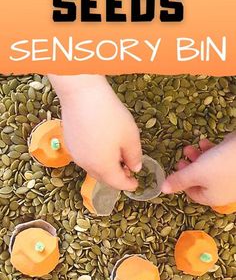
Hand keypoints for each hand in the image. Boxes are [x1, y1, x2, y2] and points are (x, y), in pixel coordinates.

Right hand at [49, 75, 141, 190]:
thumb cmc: (110, 115)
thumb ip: (134, 156)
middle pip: (103, 178)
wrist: (81, 94)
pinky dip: (95, 156)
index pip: (118, 183)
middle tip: (128, 169)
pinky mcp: (69, 142)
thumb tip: (135, 168)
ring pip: (93, 167)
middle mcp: (86, 165)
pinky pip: (85, 156)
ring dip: (105, 166)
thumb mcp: (130, 136)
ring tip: (116, 155)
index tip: (137, 184)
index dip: (129, 185)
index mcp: (103, 167)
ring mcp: (75, 154)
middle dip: (116, 177)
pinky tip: (101, 144)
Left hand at [161, 134, 235, 205]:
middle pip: (201, 179)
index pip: (192, 194)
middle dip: (190, 165)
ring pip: (210, 168)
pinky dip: (211, 152)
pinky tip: (206, 142)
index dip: (182, 181)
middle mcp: (222, 189)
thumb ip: (179, 180)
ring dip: (199, 156)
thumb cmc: (221, 165)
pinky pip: (220, 160)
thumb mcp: (196, 172)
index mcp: (212, 197)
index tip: (177, 166)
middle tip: (184, 153)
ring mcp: (230, 177)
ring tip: (192, 146)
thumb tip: (162, 190)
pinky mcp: (234, 163)